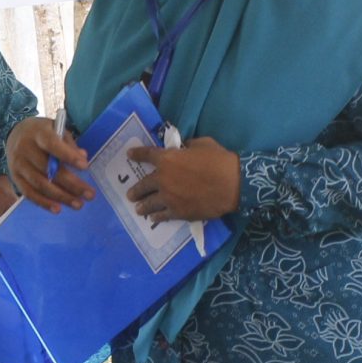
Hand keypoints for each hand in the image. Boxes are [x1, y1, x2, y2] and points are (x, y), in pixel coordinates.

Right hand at [6, 116, 94, 210]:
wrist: (15, 135)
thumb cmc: (42, 133)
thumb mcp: (56, 130)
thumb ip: (69, 144)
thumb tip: (83, 158)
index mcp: (37, 133)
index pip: (52, 145)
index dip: (68, 156)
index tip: (85, 167)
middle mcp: (25, 149)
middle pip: (48, 169)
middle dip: (71, 184)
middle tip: (89, 194)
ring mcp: (18, 165)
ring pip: (40, 184)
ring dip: (61, 197)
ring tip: (78, 204)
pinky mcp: (15, 178)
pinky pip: (29, 193)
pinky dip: (44, 203)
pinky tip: (58, 209)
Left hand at [125, 138, 239, 221]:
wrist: (232, 184)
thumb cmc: (219, 160)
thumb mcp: (202, 144)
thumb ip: (187, 146)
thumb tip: (183, 150)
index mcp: (167, 159)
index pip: (147, 155)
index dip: (137, 154)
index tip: (129, 155)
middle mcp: (163, 179)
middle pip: (143, 185)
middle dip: (135, 190)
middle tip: (130, 195)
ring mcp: (169, 198)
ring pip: (149, 203)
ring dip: (142, 206)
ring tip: (138, 209)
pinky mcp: (178, 212)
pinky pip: (162, 215)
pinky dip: (157, 216)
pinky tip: (153, 218)